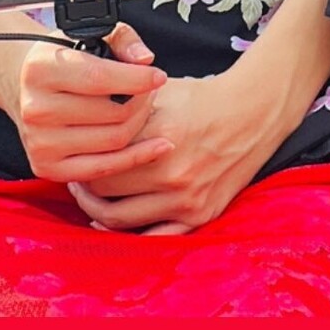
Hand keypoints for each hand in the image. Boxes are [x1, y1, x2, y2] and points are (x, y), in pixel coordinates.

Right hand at [2, 22, 172, 185]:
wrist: (23, 85)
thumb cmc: (63, 56)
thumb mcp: (89, 33)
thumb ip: (124, 39)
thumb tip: (146, 59)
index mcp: (42, 69)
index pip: (99, 78)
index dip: (137, 79)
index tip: (159, 77)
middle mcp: (36, 108)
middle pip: (111, 114)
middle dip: (142, 101)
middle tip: (150, 91)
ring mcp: (39, 142)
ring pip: (112, 141)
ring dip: (139, 124)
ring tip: (142, 107)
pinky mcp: (46, 167)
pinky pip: (102, 168)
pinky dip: (134, 158)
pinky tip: (156, 146)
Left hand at [67, 67, 284, 235]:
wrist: (254, 113)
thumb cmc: (204, 97)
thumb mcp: (163, 91)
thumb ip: (127, 108)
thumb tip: (87, 116)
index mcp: (162, 135)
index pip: (103, 158)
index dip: (82, 158)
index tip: (75, 154)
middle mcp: (173, 171)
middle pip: (106, 190)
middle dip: (84, 185)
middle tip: (74, 177)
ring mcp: (187, 198)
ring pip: (121, 219)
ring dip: (97, 210)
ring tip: (90, 198)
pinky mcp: (200, 215)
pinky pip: (154, 238)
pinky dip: (128, 236)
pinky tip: (111, 223)